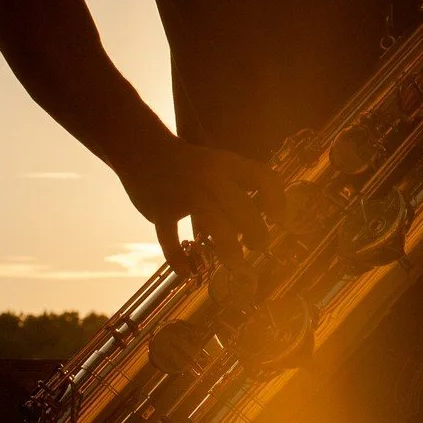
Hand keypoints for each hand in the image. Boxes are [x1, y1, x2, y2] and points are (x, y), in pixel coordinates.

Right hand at [118, 133, 280, 268]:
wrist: (143, 150)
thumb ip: (238, 185)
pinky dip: (179, 260)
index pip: (263, 176)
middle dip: (256, 231)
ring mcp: (184, 194)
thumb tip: (266, 215)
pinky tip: (188, 272)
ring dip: (228, 248)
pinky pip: (170, 240)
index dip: (277, 198)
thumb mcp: (218, 163)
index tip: (280, 218)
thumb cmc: (189, 163)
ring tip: (236, 263)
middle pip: (242, 206)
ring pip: (213, 224)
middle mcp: (209, 178)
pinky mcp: (160, 210)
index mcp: (227, 164)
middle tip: (260, 245)